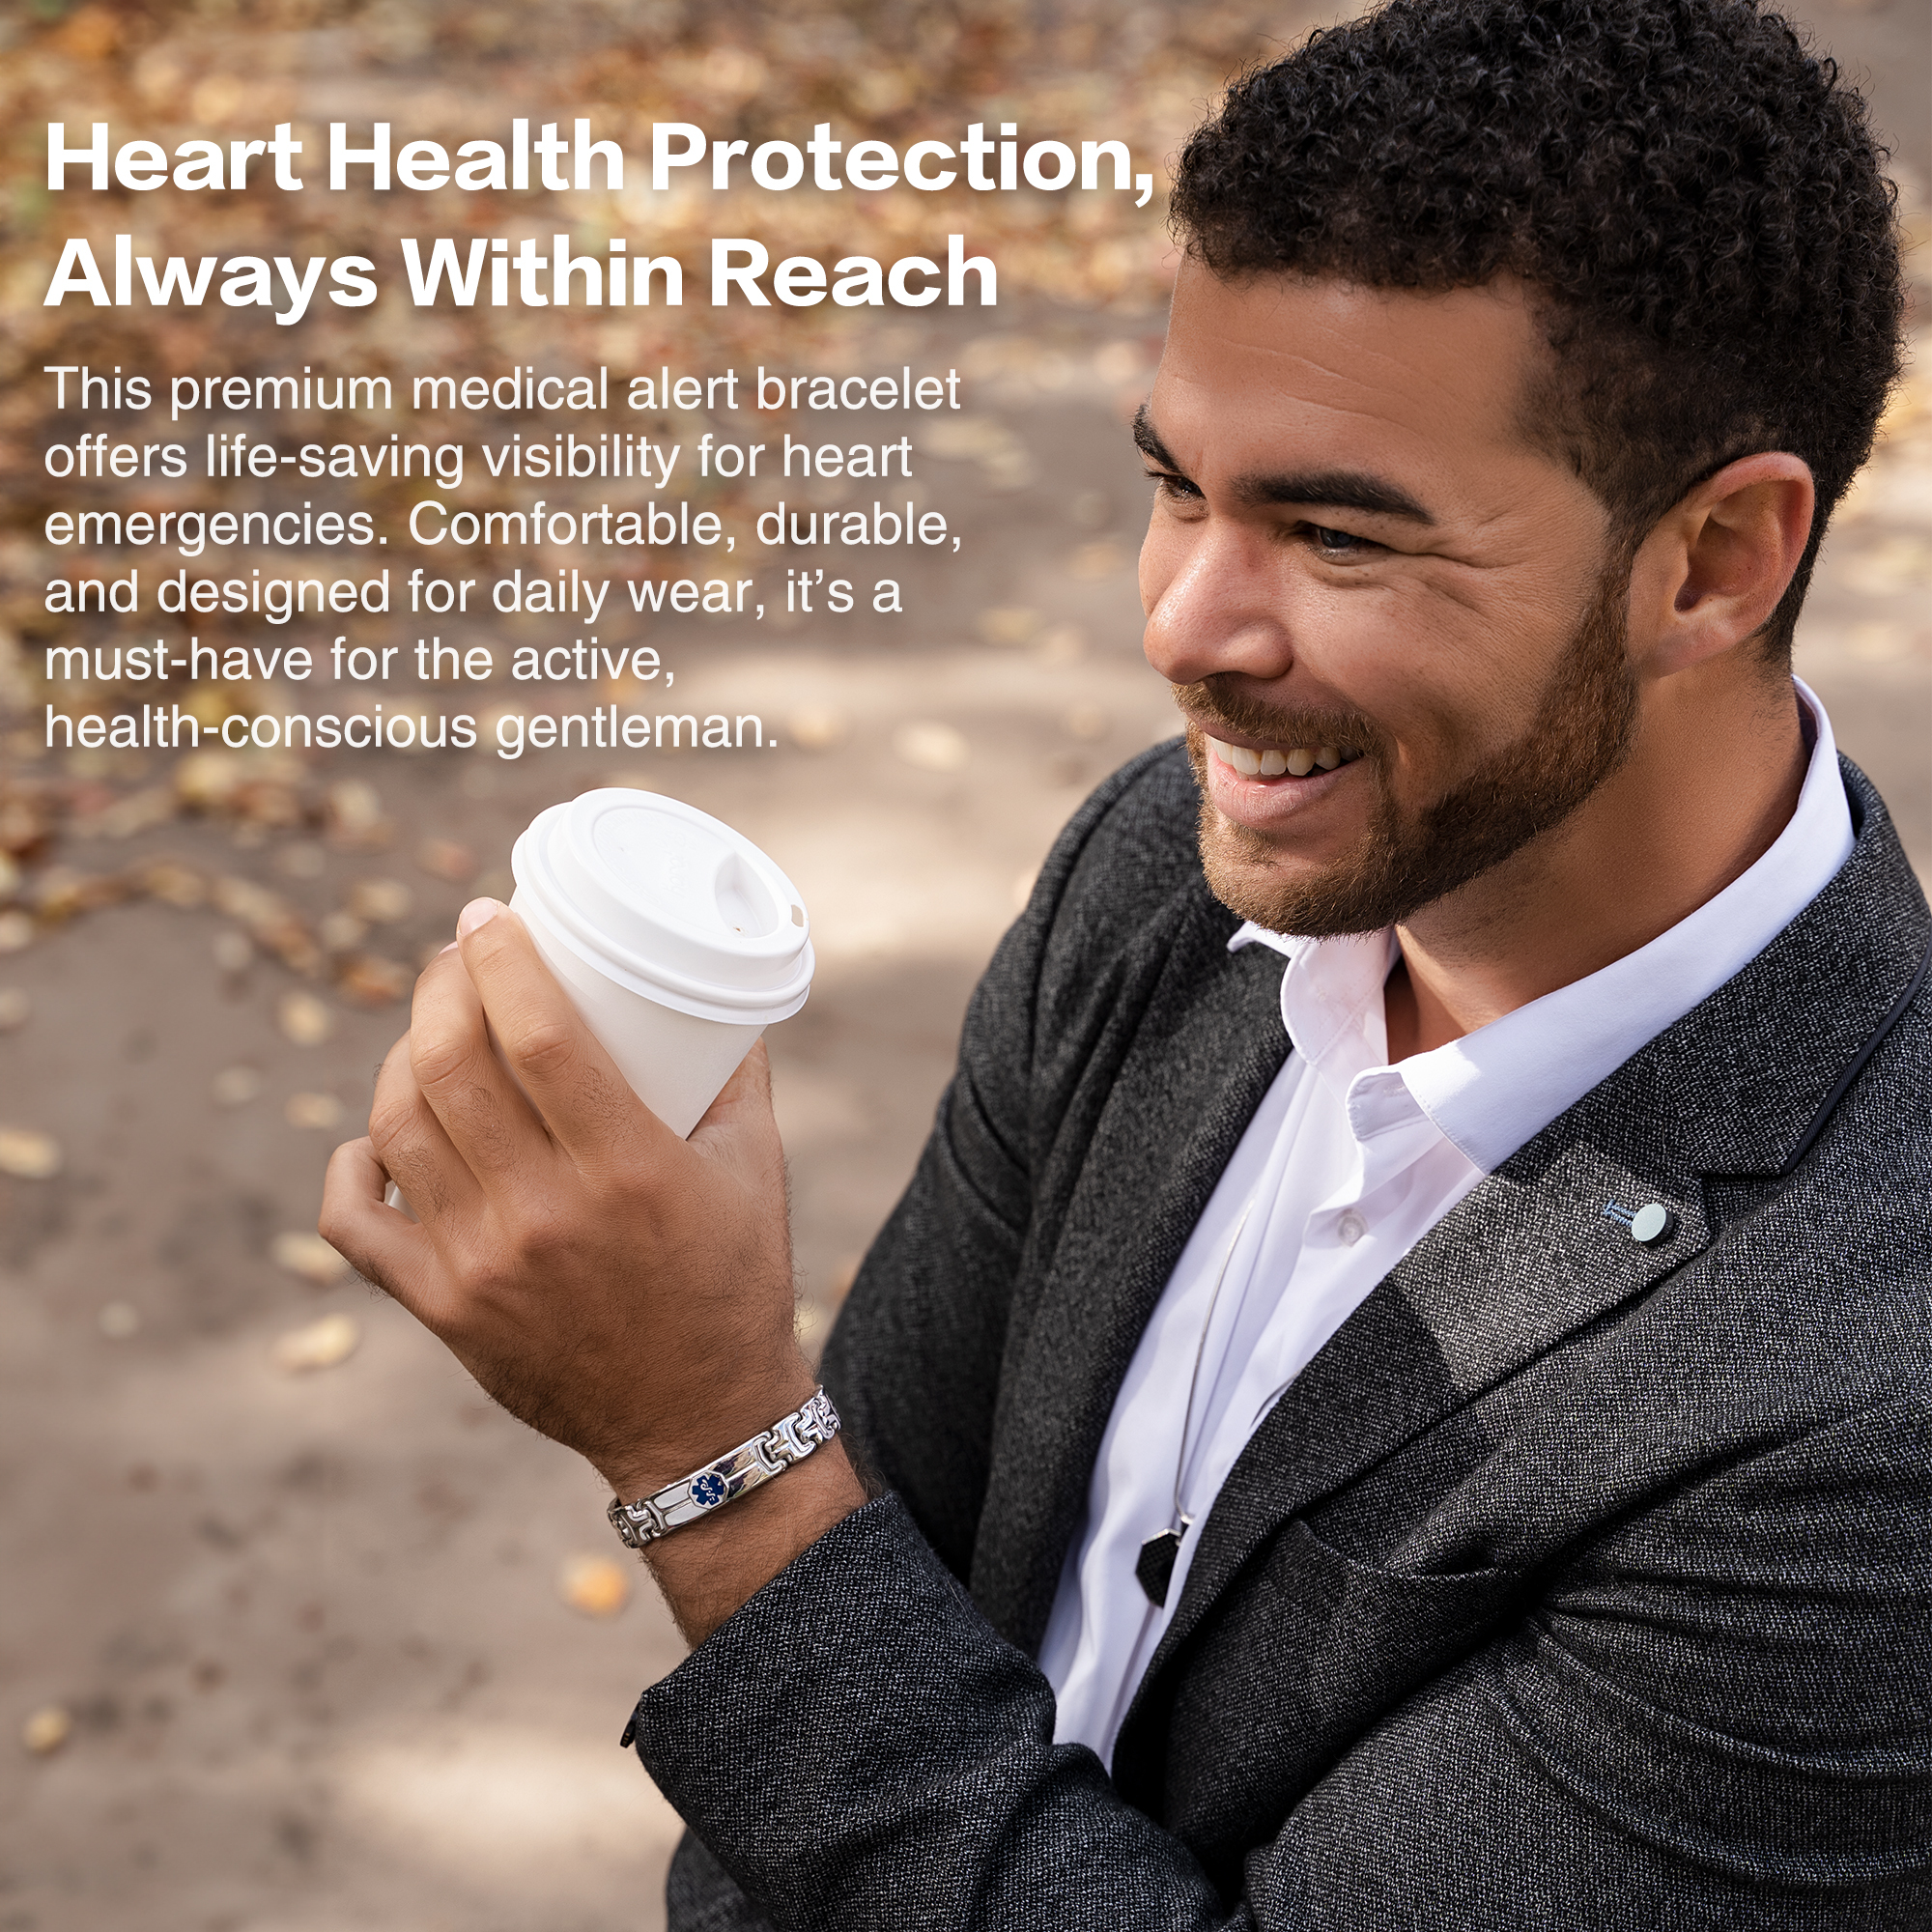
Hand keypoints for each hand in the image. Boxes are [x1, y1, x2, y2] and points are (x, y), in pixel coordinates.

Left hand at [319, 898, 864, 1635]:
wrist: (697, 1421)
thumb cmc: (734, 1281)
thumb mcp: (756, 1168)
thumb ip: (734, 1074)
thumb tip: (709, 988)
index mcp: (627, 1169)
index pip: (538, 1035)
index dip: (502, 960)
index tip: (488, 914)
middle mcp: (544, 1212)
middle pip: (451, 1064)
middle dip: (440, 986)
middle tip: (455, 957)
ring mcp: (480, 1264)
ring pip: (398, 1125)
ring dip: (401, 1057)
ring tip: (429, 1031)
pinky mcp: (442, 1307)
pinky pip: (354, 1222)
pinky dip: (351, 1164)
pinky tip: (380, 1135)